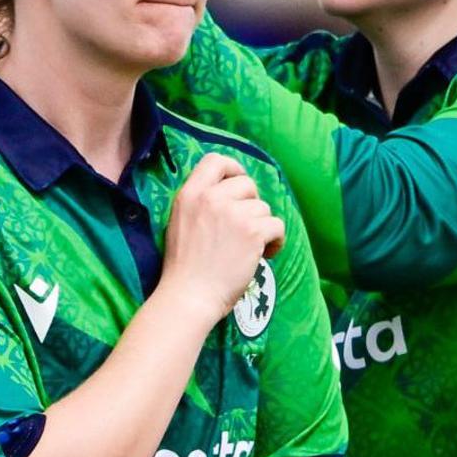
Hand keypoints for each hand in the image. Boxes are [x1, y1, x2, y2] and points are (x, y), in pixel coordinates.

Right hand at [159, 155, 283, 316]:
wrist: (189, 295)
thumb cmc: (184, 267)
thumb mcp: (180, 223)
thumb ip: (200, 203)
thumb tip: (231, 193)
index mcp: (189, 195)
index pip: (216, 161)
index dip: (233, 169)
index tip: (237, 186)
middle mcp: (211, 198)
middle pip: (247, 184)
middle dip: (251, 204)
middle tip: (246, 226)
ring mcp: (233, 214)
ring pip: (263, 208)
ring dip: (262, 227)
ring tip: (251, 248)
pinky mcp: (252, 232)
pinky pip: (277, 225)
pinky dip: (275, 241)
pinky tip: (264, 254)